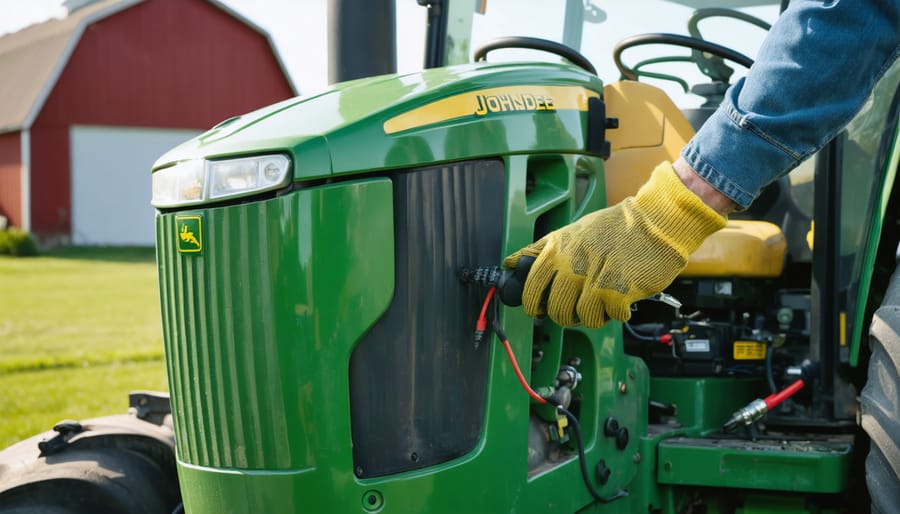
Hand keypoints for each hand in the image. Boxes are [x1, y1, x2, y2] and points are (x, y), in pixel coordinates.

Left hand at [504, 161, 726, 327]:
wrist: (657, 222)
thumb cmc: (617, 227)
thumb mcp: (573, 231)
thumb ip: (544, 248)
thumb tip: (513, 262)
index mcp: (559, 248)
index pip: (531, 284)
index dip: (531, 302)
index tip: (536, 309)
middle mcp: (572, 264)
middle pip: (553, 307)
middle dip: (561, 315)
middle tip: (572, 311)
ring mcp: (594, 279)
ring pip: (578, 317)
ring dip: (588, 317)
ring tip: (598, 306)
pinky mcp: (617, 292)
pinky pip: (606, 317)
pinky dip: (614, 315)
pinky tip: (619, 303)